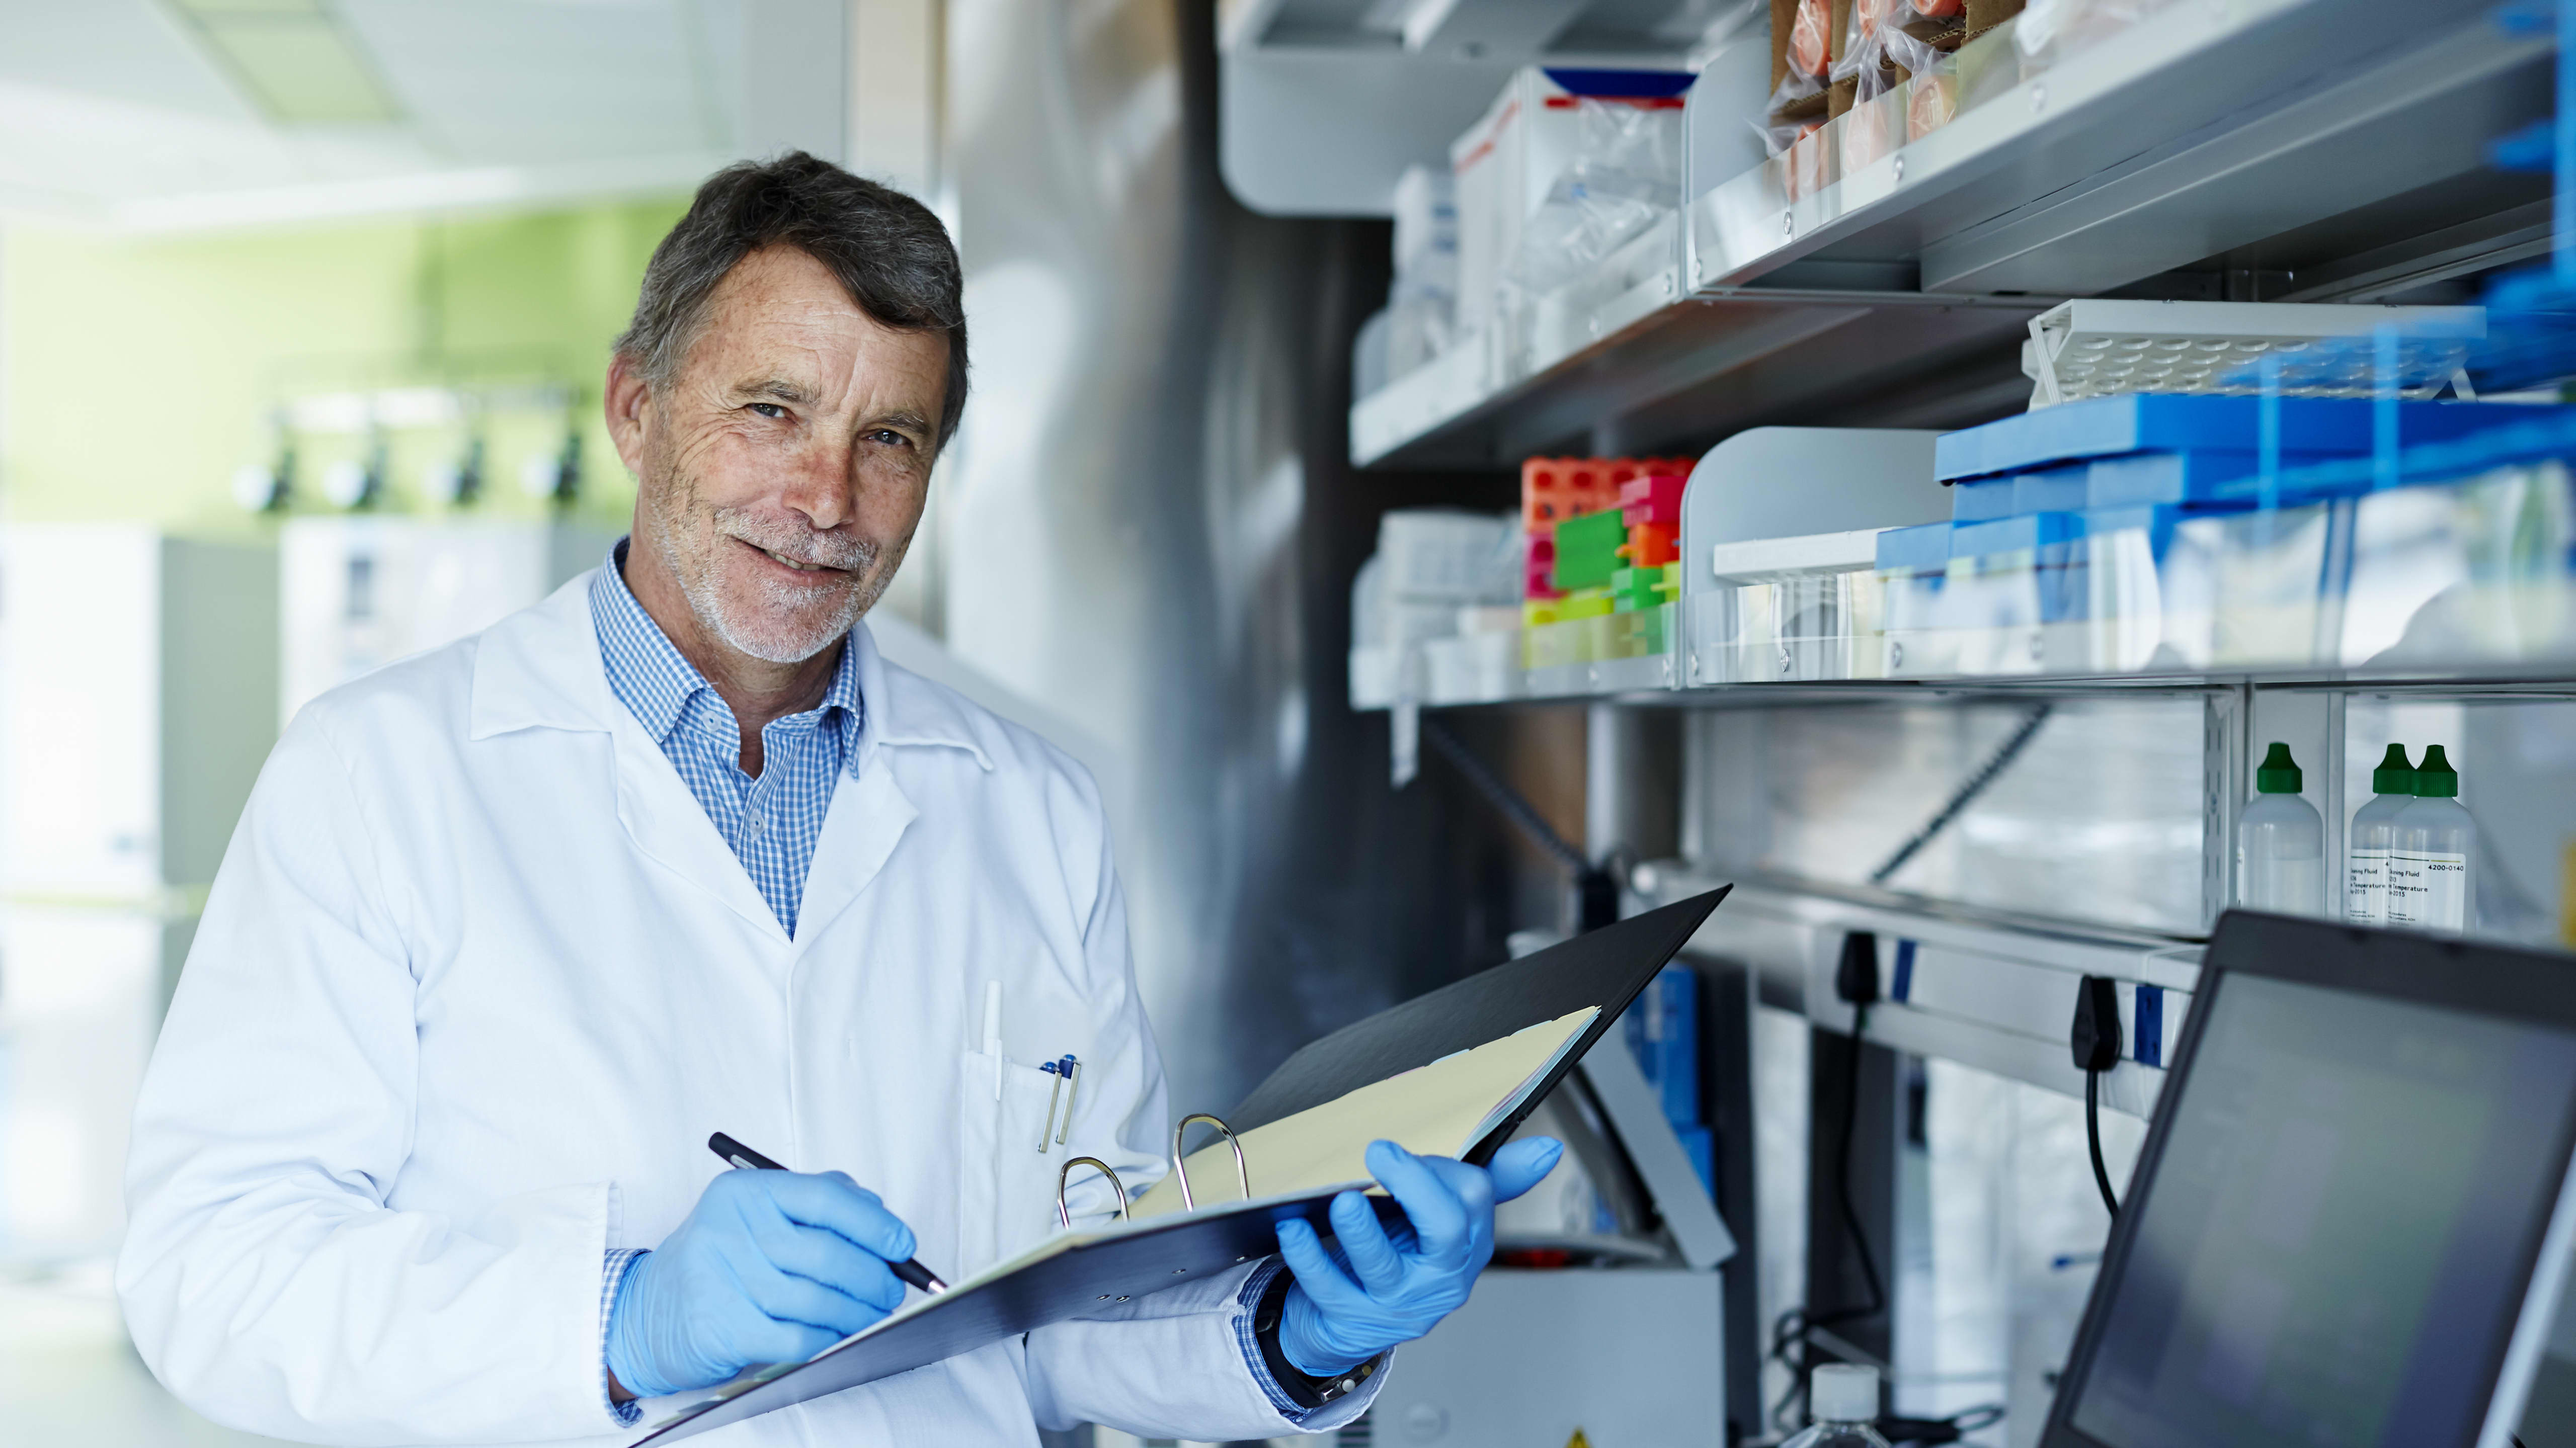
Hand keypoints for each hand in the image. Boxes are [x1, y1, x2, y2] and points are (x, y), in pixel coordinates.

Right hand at [606, 1169, 917, 1398]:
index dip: (873, 1223)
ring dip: (857, 1312)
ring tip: (874, 1314)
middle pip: (826, 1253)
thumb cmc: (720, 1261)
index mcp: (746, 1192)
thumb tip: (880, 1217)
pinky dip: (828, 1338)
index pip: (825, 1197)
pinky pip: (795, 1337)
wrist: (647, 1313)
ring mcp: (721, 1279)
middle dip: (873, 1276)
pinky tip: (840, 1335)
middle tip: (892, 1288)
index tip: (902, 1244)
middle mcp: (729, 1229)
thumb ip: (817, 1202)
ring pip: (816, 1299)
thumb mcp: (757, 1216)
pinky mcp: (721, 1326)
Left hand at [1274, 1136, 1563, 1377]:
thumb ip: (1492, 1181)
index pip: (1472, 1199)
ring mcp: (1395, 1302)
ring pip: (1384, 1266)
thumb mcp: (1449, 1223)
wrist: (1349, 1325)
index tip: (1401, 1149)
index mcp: (1465, 1246)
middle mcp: (1438, 1278)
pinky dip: (1307, 1255)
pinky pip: (1328, 1285)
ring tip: (1343, 1200)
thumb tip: (1546, 1149)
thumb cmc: (1402, 1259)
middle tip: (1380, 1154)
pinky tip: (1294, 1229)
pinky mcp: (1351, 1318)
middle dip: (1416, 1186)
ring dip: (1362, 1228)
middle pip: (1446, 1231)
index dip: (1439, 1168)